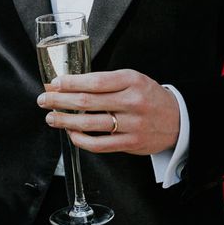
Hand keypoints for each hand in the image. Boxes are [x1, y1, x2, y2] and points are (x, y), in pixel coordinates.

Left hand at [37, 69, 179, 154]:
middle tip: (43, 100)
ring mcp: (132, 124)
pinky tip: (70, 133)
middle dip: (60, 100)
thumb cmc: (149, 97)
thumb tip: (69, 84)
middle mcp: (132, 101)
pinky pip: (99, 144)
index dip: (71, 83)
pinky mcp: (131, 143)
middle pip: (87, 101)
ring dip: (65, 120)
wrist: (179, 120)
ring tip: (51, 118)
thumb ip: (106, 82)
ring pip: (90, 123)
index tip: (54, 83)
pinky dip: (80, 139)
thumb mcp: (133, 80)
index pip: (95, 81)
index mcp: (132, 81)